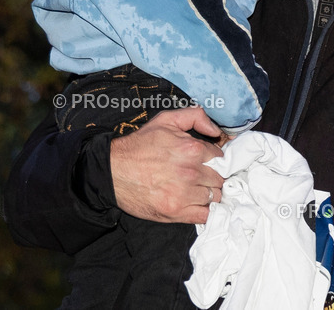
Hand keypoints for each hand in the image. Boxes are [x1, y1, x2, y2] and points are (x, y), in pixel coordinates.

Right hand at [109, 107, 224, 223]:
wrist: (112, 170)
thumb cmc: (139, 146)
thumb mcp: (166, 120)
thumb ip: (195, 117)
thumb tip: (216, 131)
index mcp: (192, 149)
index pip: (221, 158)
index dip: (216, 161)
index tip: (209, 163)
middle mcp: (191, 172)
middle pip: (220, 179)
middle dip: (214, 177)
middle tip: (203, 177)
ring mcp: (184, 194)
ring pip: (215, 197)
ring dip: (209, 194)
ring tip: (198, 190)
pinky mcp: (176, 212)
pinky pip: (205, 216)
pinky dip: (205, 211)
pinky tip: (197, 205)